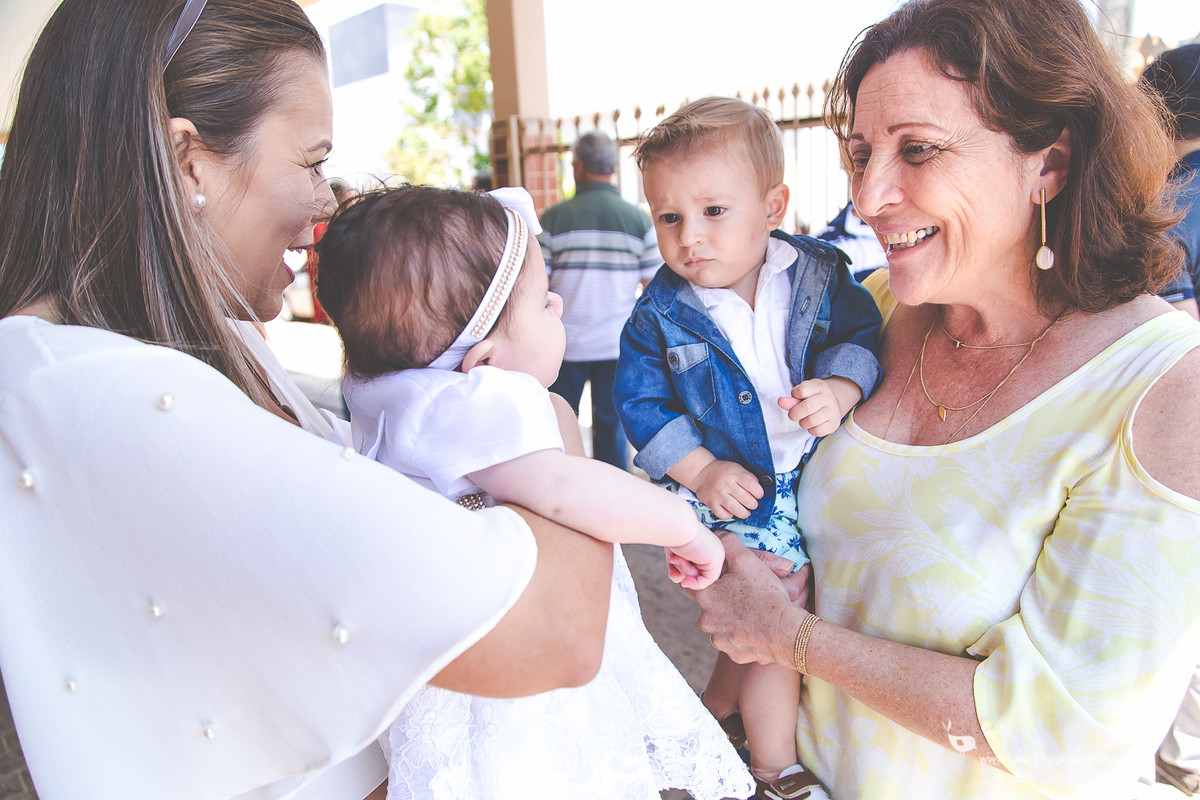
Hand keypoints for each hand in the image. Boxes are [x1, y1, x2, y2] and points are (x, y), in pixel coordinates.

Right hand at [664, 524, 724, 589]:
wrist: (675, 525)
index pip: (696, 567)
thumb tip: (682, 581)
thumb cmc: (672, 536)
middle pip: (698, 571)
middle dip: (682, 571)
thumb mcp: (675, 553)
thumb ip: (679, 567)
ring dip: (685, 572)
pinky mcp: (716, 559)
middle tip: (674, 560)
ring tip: (677, 558)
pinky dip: (694, 583)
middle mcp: (713, 548)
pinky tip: (685, 580)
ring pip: (701, 576)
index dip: (683, 572)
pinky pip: (706, 581)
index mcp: (705, 545)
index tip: (673, 573)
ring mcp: (716, 553)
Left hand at [683, 534, 805, 665]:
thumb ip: (728, 545)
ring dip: (732, 618)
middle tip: (740, 592)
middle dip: (721, 598)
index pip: (691, 584)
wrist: (786, 632)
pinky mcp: (735, 655)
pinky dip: (744, 634)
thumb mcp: (746, 561)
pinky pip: (735, 641)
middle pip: (709, 605)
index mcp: (705, 597)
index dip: (703, 577)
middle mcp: (707, 621)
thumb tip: (717, 535)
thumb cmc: (765, 595)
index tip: (713, 576)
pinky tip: (758, 627)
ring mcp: (720, 640)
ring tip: (752, 609)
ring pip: (721, 624)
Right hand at [693, 459, 762, 519]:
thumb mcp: (737, 468)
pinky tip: (732, 511)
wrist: (702, 472)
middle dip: (753, 504)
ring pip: (736, 509)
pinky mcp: (711, 503)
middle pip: (746, 499)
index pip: (752, 486)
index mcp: (735, 474)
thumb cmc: (723, 471)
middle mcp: (726, 485)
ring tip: (746, 512)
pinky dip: (729, 515)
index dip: (759, 493)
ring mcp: (718, 495)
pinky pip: (723, 515)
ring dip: (744, 513)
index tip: (759, 495)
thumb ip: (748, 477)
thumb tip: (759, 489)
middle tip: (752, 504)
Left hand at [778, 377, 860, 436]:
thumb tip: (780, 402)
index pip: (802, 390)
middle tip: (794, 414)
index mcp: (818, 386)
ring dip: (802, 423)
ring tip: (805, 419)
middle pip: (806, 407)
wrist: (833, 404)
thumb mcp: (802, 394)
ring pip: (811, 421)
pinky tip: (813, 425)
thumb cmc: (813, 398)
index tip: (796, 397)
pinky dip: (811, 430)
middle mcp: (827, 397)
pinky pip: (817, 431)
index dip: (794, 395)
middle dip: (794, 414)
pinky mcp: (834, 424)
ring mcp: (832, 410)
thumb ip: (791, 399)